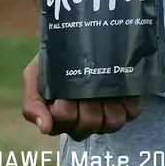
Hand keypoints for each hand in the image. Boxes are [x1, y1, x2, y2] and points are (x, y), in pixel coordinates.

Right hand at [22, 54, 142, 140]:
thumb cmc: (54, 59)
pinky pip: (131, 113)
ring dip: (108, 107)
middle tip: (84, 88)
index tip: (62, 96)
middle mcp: (85, 119)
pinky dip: (127, 103)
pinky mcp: (127, 104)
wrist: (78, 37)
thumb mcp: (35, 75)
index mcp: (61, 117)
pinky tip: (121, 91)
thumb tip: (44, 128)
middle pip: (88, 125)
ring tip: (104, 89)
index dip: (63, 111)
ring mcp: (107, 113)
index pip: (63, 125)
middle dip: (85, 106)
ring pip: (112, 123)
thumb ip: (33, 103)